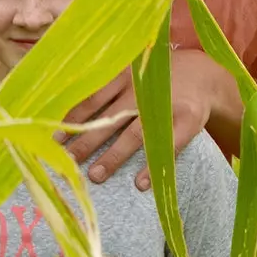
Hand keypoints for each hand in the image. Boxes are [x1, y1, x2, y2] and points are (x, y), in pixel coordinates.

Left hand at [63, 50, 223, 189]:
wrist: (204, 74)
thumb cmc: (154, 79)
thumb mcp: (130, 74)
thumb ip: (103, 90)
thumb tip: (61, 113)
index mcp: (124, 76)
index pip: (92, 99)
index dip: (72, 119)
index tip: (52, 138)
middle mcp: (142, 90)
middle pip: (109, 119)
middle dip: (86, 142)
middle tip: (66, 162)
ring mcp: (165, 106)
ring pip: (135, 134)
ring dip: (114, 156)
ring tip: (95, 175)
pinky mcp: (187, 121)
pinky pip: (168, 146)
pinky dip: (153, 165)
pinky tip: (140, 183)